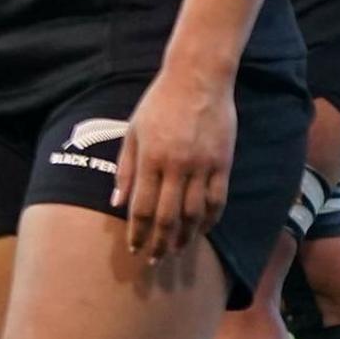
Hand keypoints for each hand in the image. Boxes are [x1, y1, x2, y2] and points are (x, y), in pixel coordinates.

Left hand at [117, 62, 237, 263]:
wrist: (198, 78)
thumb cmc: (160, 103)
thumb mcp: (133, 132)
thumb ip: (125, 169)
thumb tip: (116, 203)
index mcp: (150, 158)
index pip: (141, 207)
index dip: (137, 232)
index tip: (134, 249)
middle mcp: (176, 166)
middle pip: (167, 216)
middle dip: (159, 242)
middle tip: (155, 260)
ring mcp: (202, 165)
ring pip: (194, 213)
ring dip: (185, 236)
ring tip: (177, 250)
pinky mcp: (223, 162)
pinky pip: (218, 199)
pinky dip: (211, 219)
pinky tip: (204, 230)